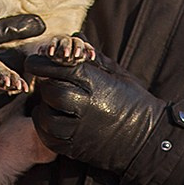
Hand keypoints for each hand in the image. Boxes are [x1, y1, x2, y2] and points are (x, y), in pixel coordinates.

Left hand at [24, 51, 177, 172]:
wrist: (148, 140)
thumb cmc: (135, 103)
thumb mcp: (119, 75)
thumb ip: (95, 58)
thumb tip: (76, 36)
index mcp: (97, 84)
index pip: (61, 67)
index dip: (44, 62)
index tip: (35, 61)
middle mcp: (87, 106)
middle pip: (51, 91)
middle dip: (45, 84)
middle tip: (46, 82)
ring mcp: (81, 130)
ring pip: (46, 116)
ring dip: (42, 107)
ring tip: (48, 102)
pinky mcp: (77, 148)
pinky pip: (49, 139)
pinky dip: (43, 129)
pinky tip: (49, 121)